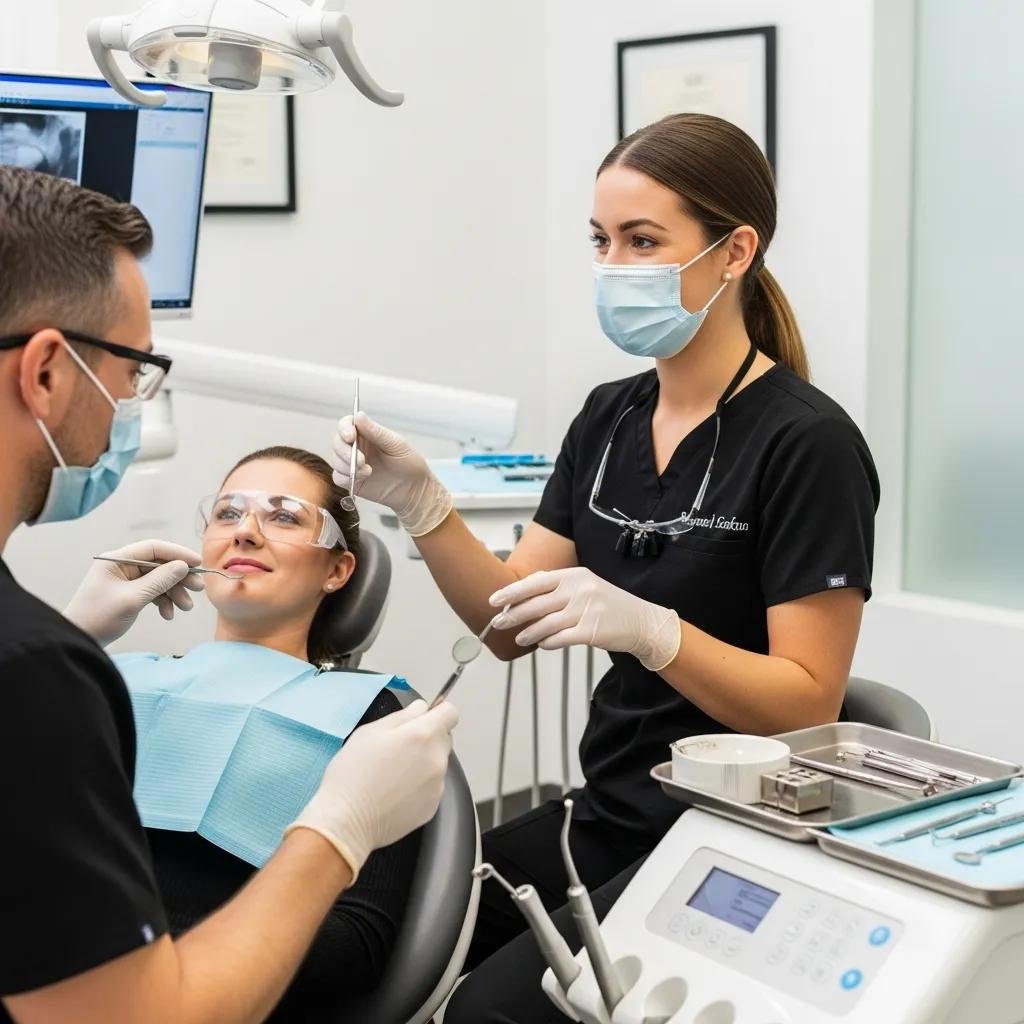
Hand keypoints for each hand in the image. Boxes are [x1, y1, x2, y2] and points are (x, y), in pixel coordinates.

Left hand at [64, 540, 204, 646]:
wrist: (78, 641)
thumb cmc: (99, 618)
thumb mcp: (133, 599)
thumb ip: (159, 581)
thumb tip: (183, 566)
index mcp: (117, 560)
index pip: (153, 548)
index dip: (177, 554)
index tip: (198, 563)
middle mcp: (121, 567)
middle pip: (158, 565)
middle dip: (178, 577)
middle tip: (198, 588)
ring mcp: (124, 581)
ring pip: (158, 580)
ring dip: (173, 592)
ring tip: (185, 607)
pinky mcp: (127, 595)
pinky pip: (151, 593)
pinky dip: (162, 602)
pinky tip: (168, 615)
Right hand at [286, 699, 459, 878]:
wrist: (347, 820)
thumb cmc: (353, 772)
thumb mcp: (370, 732)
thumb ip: (402, 716)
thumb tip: (421, 708)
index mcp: (423, 735)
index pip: (450, 713)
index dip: (437, 712)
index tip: (422, 719)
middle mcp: (437, 759)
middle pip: (444, 739)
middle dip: (427, 737)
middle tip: (399, 748)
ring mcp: (437, 785)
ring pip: (437, 763)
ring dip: (423, 762)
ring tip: (393, 774)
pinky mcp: (433, 807)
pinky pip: (432, 787)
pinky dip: (419, 785)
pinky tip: (395, 792)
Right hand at [328, 411, 451, 535]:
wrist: (415, 490)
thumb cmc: (410, 463)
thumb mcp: (396, 445)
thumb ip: (376, 432)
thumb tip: (358, 415)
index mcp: (367, 433)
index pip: (346, 425)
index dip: (344, 429)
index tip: (350, 437)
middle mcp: (357, 447)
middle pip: (337, 442)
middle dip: (344, 451)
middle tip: (360, 460)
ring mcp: (352, 464)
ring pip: (335, 460)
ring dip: (347, 466)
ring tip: (368, 471)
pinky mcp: (352, 481)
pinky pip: (338, 477)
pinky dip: (346, 477)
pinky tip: (363, 478)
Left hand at [489, 567, 681, 670]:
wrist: (641, 621)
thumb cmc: (607, 604)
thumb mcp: (584, 586)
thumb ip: (556, 585)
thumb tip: (524, 588)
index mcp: (574, 576)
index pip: (536, 582)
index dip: (512, 592)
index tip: (494, 600)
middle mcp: (580, 590)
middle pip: (537, 603)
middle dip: (513, 614)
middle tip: (497, 623)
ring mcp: (587, 610)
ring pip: (546, 623)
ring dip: (528, 632)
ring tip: (518, 639)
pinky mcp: (592, 631)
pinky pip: (561, 638)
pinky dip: (548, 642)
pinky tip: (541, 644)